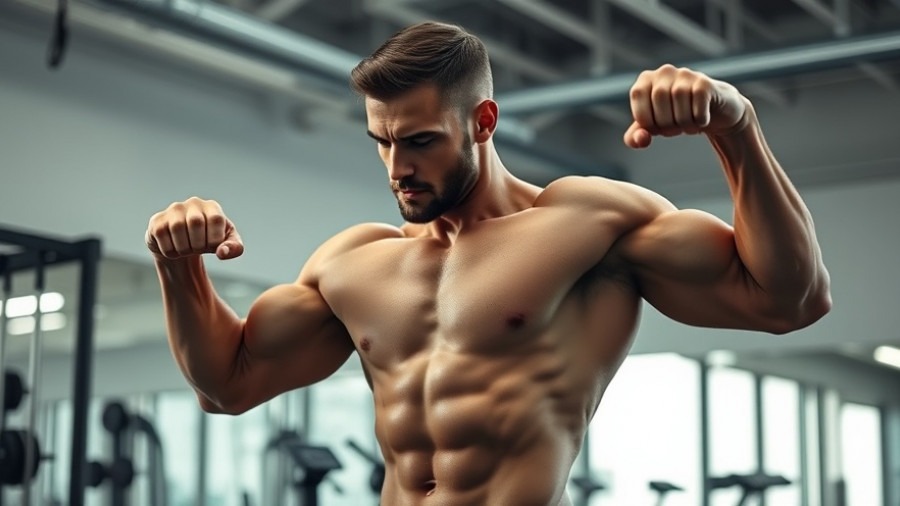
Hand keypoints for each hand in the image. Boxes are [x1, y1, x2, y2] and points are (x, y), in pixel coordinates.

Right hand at [146, 197, 243, 260]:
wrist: (186, 246)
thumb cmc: (209, 241)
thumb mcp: (227, 245)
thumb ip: (234, 248)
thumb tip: (222, 252)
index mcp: (212, 207)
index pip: (216, 219)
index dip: (214, 238)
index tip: (213, 246)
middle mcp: (193, 203)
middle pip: (195, 222)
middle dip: (198, 243)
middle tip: (198, 249)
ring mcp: (174, 210)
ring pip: (177, 228)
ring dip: (184, 248)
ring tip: (187, 249)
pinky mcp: (157, 220)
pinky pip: (161, 235)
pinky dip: (170, 250)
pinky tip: (174, 248)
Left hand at [624, 64, 749, 148]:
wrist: (713, 111)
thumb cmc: (676, 116)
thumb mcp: (652, 127)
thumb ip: (635, 137)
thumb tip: (641, 139)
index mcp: (645, 79)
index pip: (640, 109)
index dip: (650, 124)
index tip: (658, 124)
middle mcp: (664, 71)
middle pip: (660, 107)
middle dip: (667, 124)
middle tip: (676, 124)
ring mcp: (686, 74)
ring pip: (680, 109)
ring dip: (684, 124)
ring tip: (689, 121)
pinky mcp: (704, 83)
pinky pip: (698, 111)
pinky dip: (699, 121)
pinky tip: (702, 117)